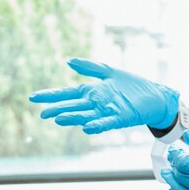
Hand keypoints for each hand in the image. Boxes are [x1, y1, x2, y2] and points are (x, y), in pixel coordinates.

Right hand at [29, 58, 178, 133]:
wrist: (154, 95)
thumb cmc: (132, 85)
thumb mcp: (109, 71)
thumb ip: (89, 68)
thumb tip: (68, 62)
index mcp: (91, 92)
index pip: (66, 94)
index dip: (51, 95)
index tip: (34, 97)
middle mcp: (95, 103)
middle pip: (72, 105)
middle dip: (58, 109)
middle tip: (43, 114)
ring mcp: (106, 111)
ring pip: (85, 115)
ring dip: (73, 117)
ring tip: (59, 119)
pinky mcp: (120, 117)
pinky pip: (106, 122)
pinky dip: (97, 125)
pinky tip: (87, 127)